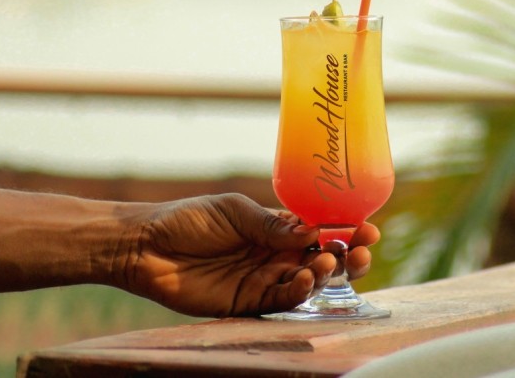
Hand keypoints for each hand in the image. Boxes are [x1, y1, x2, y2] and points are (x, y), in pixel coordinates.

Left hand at [114, 193, 379, 317]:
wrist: (147, 246)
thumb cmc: (189, 219)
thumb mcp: (234, 212)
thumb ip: (272, 225)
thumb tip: (311, 229)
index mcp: (275, 229)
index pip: (318, 231)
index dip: (343, 230)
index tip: (366, 227)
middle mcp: (274, 255)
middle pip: (320, 259)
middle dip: (345, 256)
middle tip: (359, 251)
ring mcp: (262, 279)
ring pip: (306, 282)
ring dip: (324, 274)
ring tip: (328, 262)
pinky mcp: (247, 303)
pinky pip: (281, 300)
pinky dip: (297, 293)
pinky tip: (305, 280)